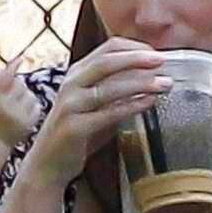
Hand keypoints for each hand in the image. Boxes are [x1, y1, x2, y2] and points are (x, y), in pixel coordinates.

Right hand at [0, 60, 43, 147]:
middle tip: (9, 97)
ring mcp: (17, 117)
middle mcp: (4, 108)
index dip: (14, 67)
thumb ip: (0, 79)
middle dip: (16, 87)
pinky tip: (23, 113)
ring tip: (15, 106)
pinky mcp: (28, 124)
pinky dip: (32, 107)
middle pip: (19, 84)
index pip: (5, 77)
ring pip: (29, 94)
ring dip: (25, 96)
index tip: (21, 59)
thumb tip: (20, 59)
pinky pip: (36, 106)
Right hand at [25, 40, 169, 187]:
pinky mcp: (75, 128)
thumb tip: (151, 80)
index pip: (108, 49)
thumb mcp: (96, 106)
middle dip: (137, 59)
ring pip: (109, 86)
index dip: (134, 48)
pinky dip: (132, 106)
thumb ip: (117, 93)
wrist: (47, 164)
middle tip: (162, 61)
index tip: (156, 54)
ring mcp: (71, 105)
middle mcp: (71, 84)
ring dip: (141, 82)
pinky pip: (108, 113)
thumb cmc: (76, 135)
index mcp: (77, 74)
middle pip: (107, 61)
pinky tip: (149, 102)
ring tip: (164, 84)